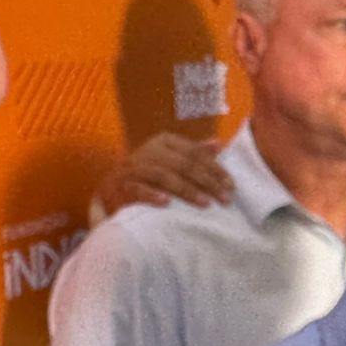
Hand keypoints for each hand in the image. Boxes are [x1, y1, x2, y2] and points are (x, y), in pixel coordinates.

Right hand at [94, 133, 233, 215]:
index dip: (215, 169)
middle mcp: (150, 151)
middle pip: (184, 165)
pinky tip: (166, 203)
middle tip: (224, 199)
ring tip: (205, 204)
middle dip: (207, 182)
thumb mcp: (172, 158)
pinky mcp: (122, 184)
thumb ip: (194, 152)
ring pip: (164, 176)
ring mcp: (135, 167)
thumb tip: (218, 143)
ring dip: (186, 191)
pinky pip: (138, 189)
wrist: (114, 184)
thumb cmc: (151, 171)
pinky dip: (151, 195)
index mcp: (165, 141)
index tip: (231, 186)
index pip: (195, 154)